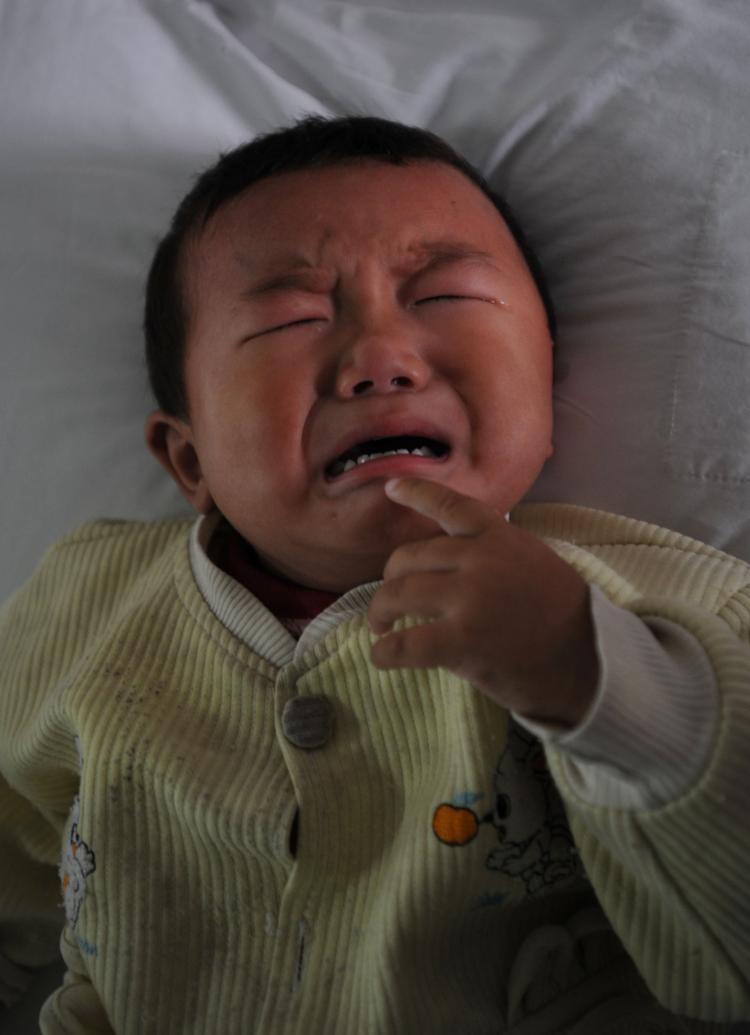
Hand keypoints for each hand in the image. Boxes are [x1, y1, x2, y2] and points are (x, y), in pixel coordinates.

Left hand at [368, 478, 598, 726]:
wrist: (589, 660)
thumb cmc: (560, 614)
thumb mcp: (532, 560)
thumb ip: (492, 550)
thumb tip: (445, 554)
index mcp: (499, 536)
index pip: (450, 504)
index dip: (416, 492)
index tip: (391, 488)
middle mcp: (480, 559)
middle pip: (408, 557)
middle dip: (390, 580)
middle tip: (390, 601)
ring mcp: (469, 599)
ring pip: (398, 595)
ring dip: (380, 612)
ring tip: (380, 626)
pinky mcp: (461, 642)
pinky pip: (403, 644)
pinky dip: (383, 651)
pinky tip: (382, 656)